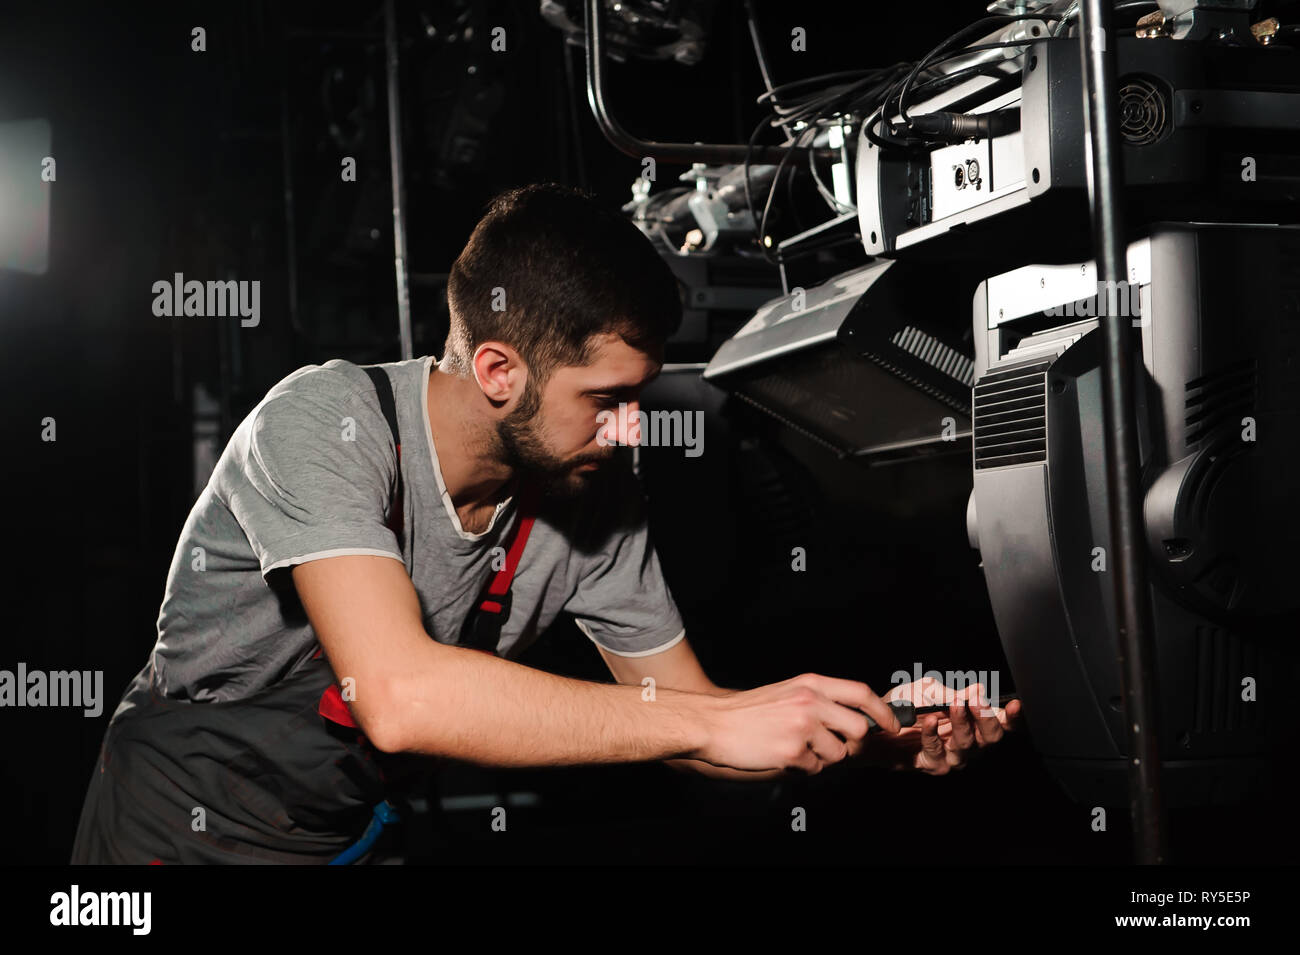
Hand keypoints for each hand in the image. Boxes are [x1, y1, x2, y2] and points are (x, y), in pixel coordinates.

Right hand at [695, 673, 900, 774]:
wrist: (713, 723)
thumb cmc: (749, 711)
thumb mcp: (788, 692)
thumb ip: (820, 700)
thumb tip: (854, 720)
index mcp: (811, 684)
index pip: (861, 692)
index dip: (882, 711)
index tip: (891, 725)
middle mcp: (810, 702)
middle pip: (858, 729)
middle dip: (851, 744)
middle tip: (833, 746)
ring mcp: (802, 727)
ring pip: (838, 754)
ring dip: (822, 758)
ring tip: (795, 748)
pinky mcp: (792, 752)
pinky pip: (815, 769)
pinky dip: (802, 768)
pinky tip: (781, 755)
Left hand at [862, 678, 1022, 774]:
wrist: (872, 722)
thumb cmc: (903, 705)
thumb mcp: (927, 690)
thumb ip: (952, 693)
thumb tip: (977, 690)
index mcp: (971, 721)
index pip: (1000, 722)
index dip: (1011, 717)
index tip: (1015, 705)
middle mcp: (966, 741)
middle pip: (990, 738)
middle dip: (987, 718)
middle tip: (977, 700)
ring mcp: (950, 756)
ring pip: (967, 746)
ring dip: (961, 724)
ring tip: (953, 706)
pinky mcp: (931, 764)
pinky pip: (937, 752)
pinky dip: (933, 735)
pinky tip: (929, 720)